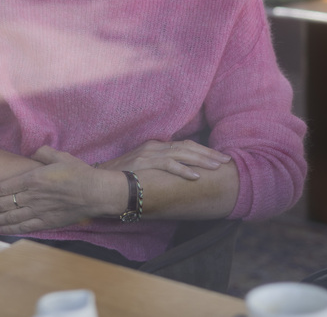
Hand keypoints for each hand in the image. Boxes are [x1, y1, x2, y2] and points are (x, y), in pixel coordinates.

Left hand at [0, 146, 122, 234]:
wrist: (95, 193)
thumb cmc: (78, 172)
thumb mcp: (59, 155)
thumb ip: (42, 152)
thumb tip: (33, 153)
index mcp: (33, 179)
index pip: (2, 188)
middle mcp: (32, 196)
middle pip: (1, 204)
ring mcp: (38, 211)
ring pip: (8, 218)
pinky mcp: (46, 223)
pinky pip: (22, 227)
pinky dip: (7, 229)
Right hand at [95, 139, 230, 180]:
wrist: (100, 181)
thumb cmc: (120, 178)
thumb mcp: (141, 168)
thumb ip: (157, 168)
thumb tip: (175, 175)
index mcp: (154, 146)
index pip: (184, 145)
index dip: (203, 151)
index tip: (218, 157)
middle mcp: (154, 147)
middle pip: (187, 147)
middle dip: (208, 154)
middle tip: (226, 160)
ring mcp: (149, 154)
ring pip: (182, 154)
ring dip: (202, 160)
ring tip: (217, 167)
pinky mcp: (144, 164)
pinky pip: (169, 166)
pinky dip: (184, 170)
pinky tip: (196, 176)